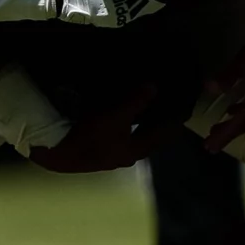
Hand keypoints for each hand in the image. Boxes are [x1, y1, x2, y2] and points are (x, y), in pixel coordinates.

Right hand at [28, 82, 176, 172]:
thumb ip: (136, 102)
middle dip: (160, 127)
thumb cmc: (91, 136)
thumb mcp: (116, 116)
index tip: (185, 112)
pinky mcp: (100, 153)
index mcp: (137, 150)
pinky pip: (122, 139)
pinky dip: (128, 130)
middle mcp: (128, 156)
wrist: (59, 153)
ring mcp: (113, 157)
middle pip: (150, 140)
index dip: (174, 124)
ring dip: (143, 129)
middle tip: (170, 112)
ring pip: (135, 141)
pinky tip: (124, 123)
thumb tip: (154, 87)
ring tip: (149, 115)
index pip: (163, 135)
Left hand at [201, 25, 244, 151]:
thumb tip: (209, 89)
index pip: (239, 125)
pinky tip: (239, 107)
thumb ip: (226, 78)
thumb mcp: (243, 62)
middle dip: (230, 131)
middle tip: (212, 138)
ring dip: (240, 121)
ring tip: (223, 125)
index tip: (208, 147)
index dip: (223, 136)